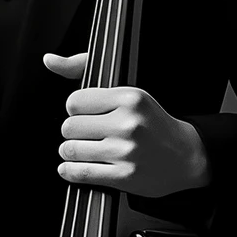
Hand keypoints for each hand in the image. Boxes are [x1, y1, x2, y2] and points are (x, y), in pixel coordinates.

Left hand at [45, 52, 210, 197]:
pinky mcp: (125, 176)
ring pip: (71, 149)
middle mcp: (129, 123)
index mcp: (130, 98)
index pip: (74, 102)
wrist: (187, 155)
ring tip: (81, 150)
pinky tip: (72, 167)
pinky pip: (80, 172)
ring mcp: (127, 151)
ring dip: (70, 152)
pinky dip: (70, 171)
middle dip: (72, 132)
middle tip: (84, 135)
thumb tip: (49, 60)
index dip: (75, 110)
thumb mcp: (128, 92)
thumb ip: (84, 70)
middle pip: (69, 127)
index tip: (85, 115)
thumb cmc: (153, 123)